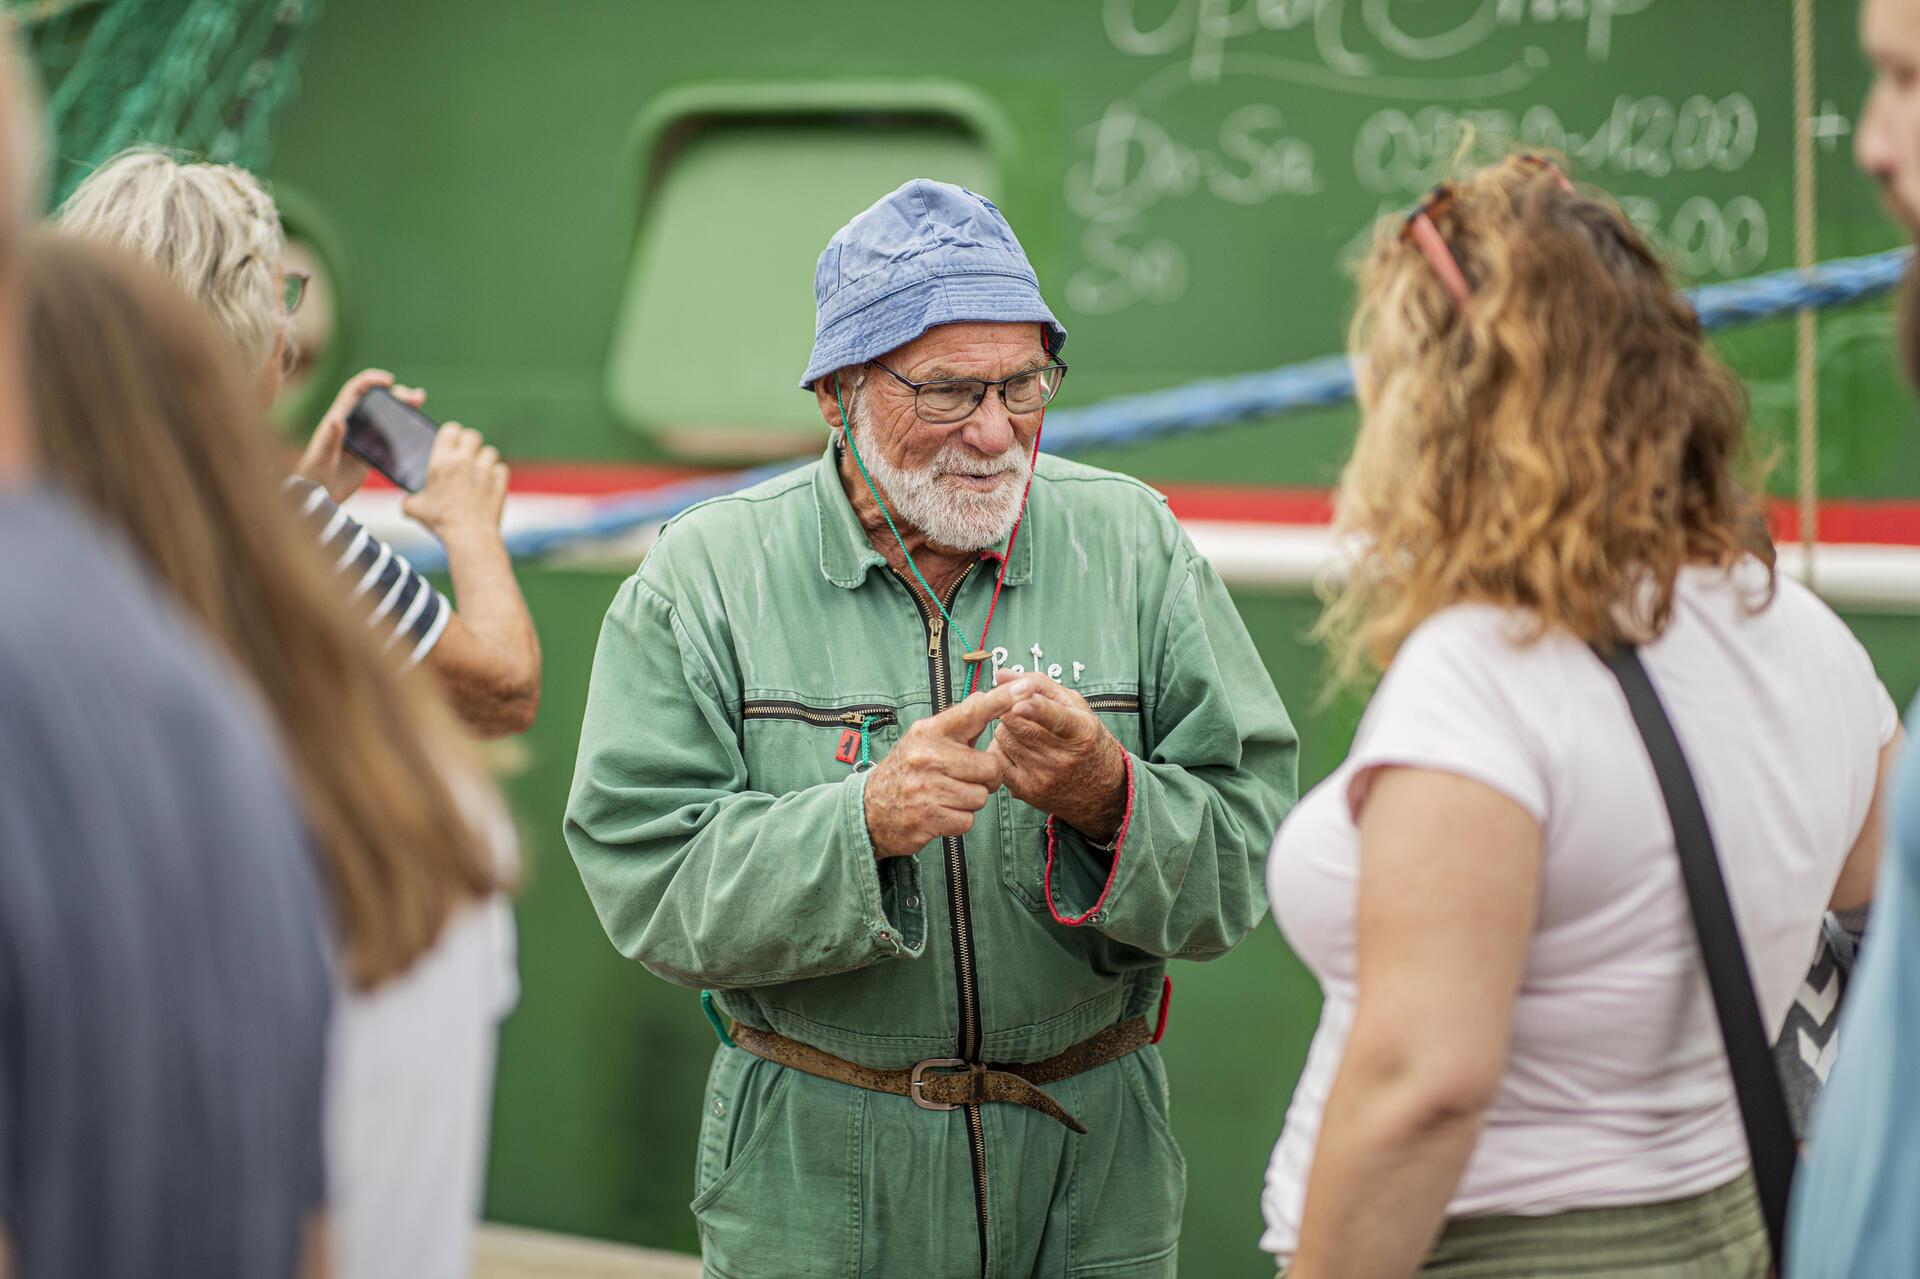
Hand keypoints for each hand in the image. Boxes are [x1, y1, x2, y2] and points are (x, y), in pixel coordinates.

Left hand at [297, 368, 424, 502]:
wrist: (318, 496)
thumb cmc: (313, 475)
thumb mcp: (320, 457)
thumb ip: (328, 438)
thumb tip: (336, 419)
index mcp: (339, 417)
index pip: (356, 390)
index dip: (372, 380)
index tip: (389, 381)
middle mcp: (352, 424)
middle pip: (376, 400)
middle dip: (396, 394)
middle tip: (416, 398)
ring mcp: (363, 438)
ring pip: (385, 416)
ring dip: (403, 409)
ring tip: (419, 405)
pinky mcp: (371, 452)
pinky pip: (389, 436)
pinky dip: (403, 429)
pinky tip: (416, 430)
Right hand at [402, 423, 508, 538]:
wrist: (468, 535)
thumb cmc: (440, 521)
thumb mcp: (414, 510)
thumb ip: (409, 500)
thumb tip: (407, 502)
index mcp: (442, 461)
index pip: (451, 430)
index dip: (452, 434)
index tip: (451, 442)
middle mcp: (465, 460)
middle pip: (472, 436)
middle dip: (470, 444)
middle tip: (466, 456)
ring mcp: (485, 470)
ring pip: (489, 451)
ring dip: (484, 459)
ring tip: (477, 473)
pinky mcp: (500, 482)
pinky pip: (501, 468)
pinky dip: (497, 474)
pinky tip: (489, 484)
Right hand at [863, 684, 1021, 858]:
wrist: (870, 809)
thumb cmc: (907, 771)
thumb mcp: (925, 740)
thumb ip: (958, 724)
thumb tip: (984, 698)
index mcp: (930, 731)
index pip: (973, 711)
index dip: (1003, 699)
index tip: (1026, 685)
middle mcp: (927, 755)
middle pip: (990, 767)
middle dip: (985, 778)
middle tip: (964, 778)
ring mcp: (926, 787)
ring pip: (981, 796)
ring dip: (970, 800)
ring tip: (948, 795)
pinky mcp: (928, 817)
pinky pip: (968, 820)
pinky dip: (959, 820)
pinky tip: (941, 811)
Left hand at [986, 671, 1127, 841]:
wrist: (1099, 791)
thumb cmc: (1086, 741)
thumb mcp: (1075, 707)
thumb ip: (1040, 685)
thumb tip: (1002, 675)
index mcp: (1081, 733)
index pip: (1057, 719)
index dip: (1036, 709)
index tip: (1020, 703)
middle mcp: (1062, 758)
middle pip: (1016, 722)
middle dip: (1011, 708)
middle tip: (1019, 707)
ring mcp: (1042, 777)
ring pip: (1002, 736)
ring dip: (1008, 729)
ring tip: (1028, 733)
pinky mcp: (1025, 791)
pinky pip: (996, 757)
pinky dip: (1002, 748)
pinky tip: (1020, 750)